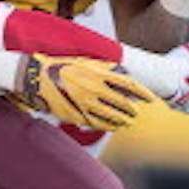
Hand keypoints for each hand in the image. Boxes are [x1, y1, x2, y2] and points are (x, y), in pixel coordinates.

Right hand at [14, 55, 151, 130]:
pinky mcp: (76, 114)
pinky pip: (96, 124)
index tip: (151, 99)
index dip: (142, 93)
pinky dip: (107, 126)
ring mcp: (86, 103)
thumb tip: (123, 71)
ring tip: (127, 122)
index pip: (129, 84)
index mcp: (99, 73)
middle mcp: (95, 88)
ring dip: (122, 120)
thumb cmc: (61, 66)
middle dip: (132, 109)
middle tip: (136, 113)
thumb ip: (105, 67)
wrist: (37, 77)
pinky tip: (112, 127)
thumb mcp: (85, 60)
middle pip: (122, 103)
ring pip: (111, 116)